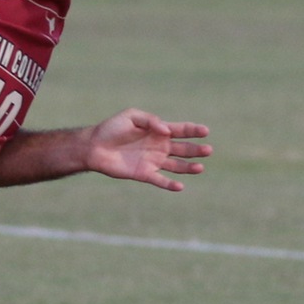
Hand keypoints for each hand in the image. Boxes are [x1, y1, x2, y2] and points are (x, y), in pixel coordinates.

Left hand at [83, 109, 209, 191]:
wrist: (95, 146)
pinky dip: (170, 184)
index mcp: (158, 131)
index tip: (205, 131)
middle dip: (196, 150)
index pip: (181, 130)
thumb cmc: (112, 128)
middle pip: (183, 149)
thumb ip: (151, 121)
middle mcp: (159, 147)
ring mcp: (153, 161)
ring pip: (176, 166)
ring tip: (200, 168)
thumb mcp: (132, 116)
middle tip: (208, 150)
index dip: (194, 131)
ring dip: (188, 168)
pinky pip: (161, 180)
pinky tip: (180, 186)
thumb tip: (166, 131)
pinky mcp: (144, 174)